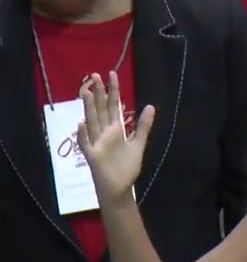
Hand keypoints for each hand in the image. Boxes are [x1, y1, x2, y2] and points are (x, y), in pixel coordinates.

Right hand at [76, 71, 155, 204]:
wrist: (120, 187)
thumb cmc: (126, 166)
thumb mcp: (138, 144)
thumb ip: (144, 126)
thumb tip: (150, 106)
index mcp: (115, 129)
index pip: (113, 105)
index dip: (113, 91)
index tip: (112, 74)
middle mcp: (104, 133)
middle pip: (100, 109)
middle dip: (98, 93)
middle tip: (95, 75)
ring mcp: (96, 142)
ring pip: (91, 122)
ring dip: (88, 108)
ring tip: (86, 92)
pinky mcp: (92, 155)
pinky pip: (85, 144)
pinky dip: (83, 135)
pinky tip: (81, 124)